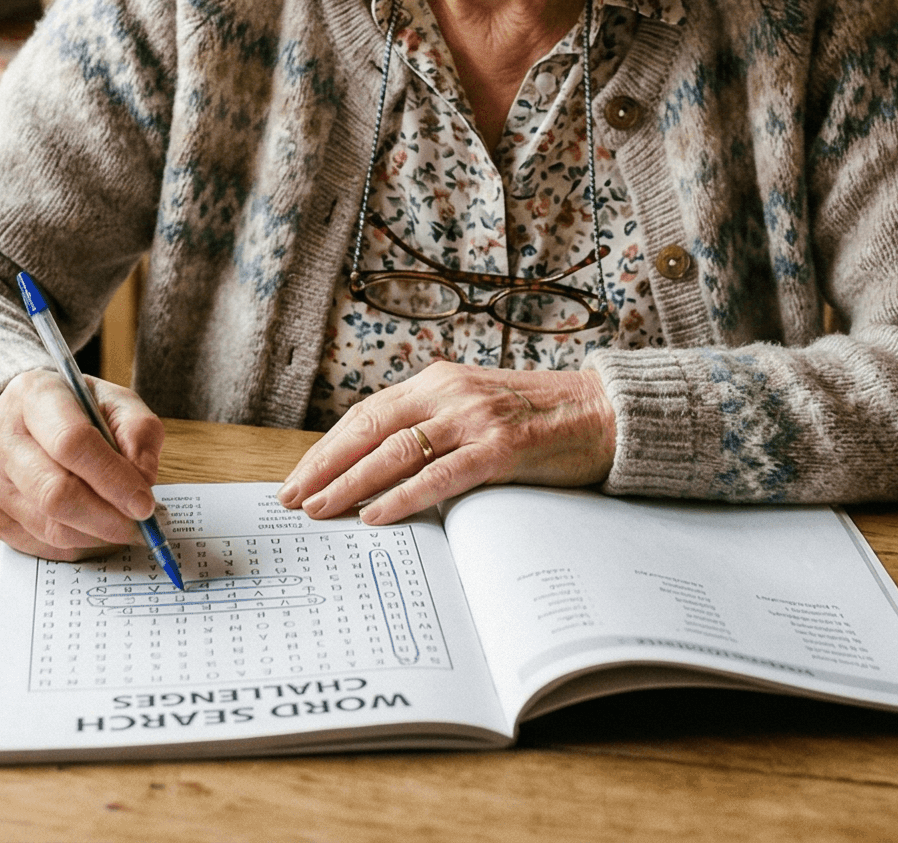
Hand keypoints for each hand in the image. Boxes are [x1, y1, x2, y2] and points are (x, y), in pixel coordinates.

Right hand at [0, 368, 165, 559]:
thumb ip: (137, 430)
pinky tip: (94, 530)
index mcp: (33, 395)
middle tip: (139, 527)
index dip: (112, 478)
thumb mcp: (115, 400)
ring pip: (48, 527)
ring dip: (95, 536)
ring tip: (122, 527)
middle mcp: (1, 435)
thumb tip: (142, 480)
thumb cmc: (77, 409)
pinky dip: (76, 545)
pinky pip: (39, 544)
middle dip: (106, 518)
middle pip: (54, 493)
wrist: (26, 418)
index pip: (71, 443)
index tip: (144, 503)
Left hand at [277, 363, 614, 525]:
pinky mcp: (501, 447)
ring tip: (320, 508)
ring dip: (350, 483)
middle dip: (325, 465)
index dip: (328, 447)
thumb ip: (434, 428)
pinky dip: (402, 496)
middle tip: (293, 497)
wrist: (604, 412)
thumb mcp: (476, 411)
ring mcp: (475, 418)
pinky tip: (375, 515)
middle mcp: (450, 392)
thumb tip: (380, 468)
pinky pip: (440, 475)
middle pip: (369, 428)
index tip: (299, 476)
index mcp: (439, 381)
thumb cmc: (540, 419)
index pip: (367, 413)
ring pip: (395, 451)